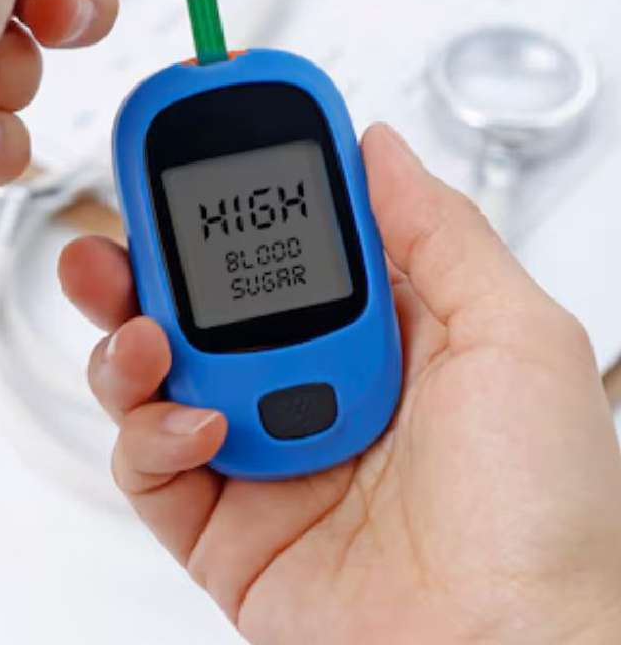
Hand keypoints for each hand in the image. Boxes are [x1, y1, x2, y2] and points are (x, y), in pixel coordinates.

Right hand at [61, 127, 620, 644]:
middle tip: (122, 223)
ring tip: (142, 329)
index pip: (298, 237)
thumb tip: (379, 146)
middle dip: (152, 254)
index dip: (247, 186)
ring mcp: (269, 453)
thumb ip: (440, 229)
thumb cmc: (545, 515)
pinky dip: (151, 431)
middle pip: (209, 298)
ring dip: (129, 335)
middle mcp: (321, 384)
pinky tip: (199, 421)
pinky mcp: (226, 529)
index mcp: (389, 330)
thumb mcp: (518, 336)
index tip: (205, 139)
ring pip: (161, 371)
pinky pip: (151, 464)